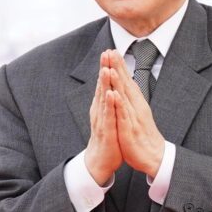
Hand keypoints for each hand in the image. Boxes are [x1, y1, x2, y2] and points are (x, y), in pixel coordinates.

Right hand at [83, 59, 122, 186]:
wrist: (101, 160)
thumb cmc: (108, 137)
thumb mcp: (109, 116)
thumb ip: (109, 102)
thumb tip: (111, 87)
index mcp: (102, 105)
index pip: (105, 83)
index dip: (107, 66)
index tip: (110, 51)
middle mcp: (99, 110)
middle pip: (102, 86)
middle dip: (104, 68)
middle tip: (106, 52)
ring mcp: (101, 119)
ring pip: (103, 98)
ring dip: (104, 83)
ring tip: (106, 68)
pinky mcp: (105, 130)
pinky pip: (107, 115)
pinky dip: (109, 104)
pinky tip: (110, 94)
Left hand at [104, 50, 164, 175]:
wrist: (155, 156)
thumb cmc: (144, 136)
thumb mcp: (138, 114)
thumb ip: (133, 101)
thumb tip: (129, 87)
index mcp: (137, 103)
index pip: (127, 80)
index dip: (120, 66)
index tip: (113, 51)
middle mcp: (136, 107)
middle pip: (126, 83)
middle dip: (118, 67)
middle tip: (110, 51)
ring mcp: (133, 117)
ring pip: (124, 96)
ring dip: (117, 81)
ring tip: (111, 67)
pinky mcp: (130, 129)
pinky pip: (123, 115)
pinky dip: (118, 104)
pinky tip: (113, 94)